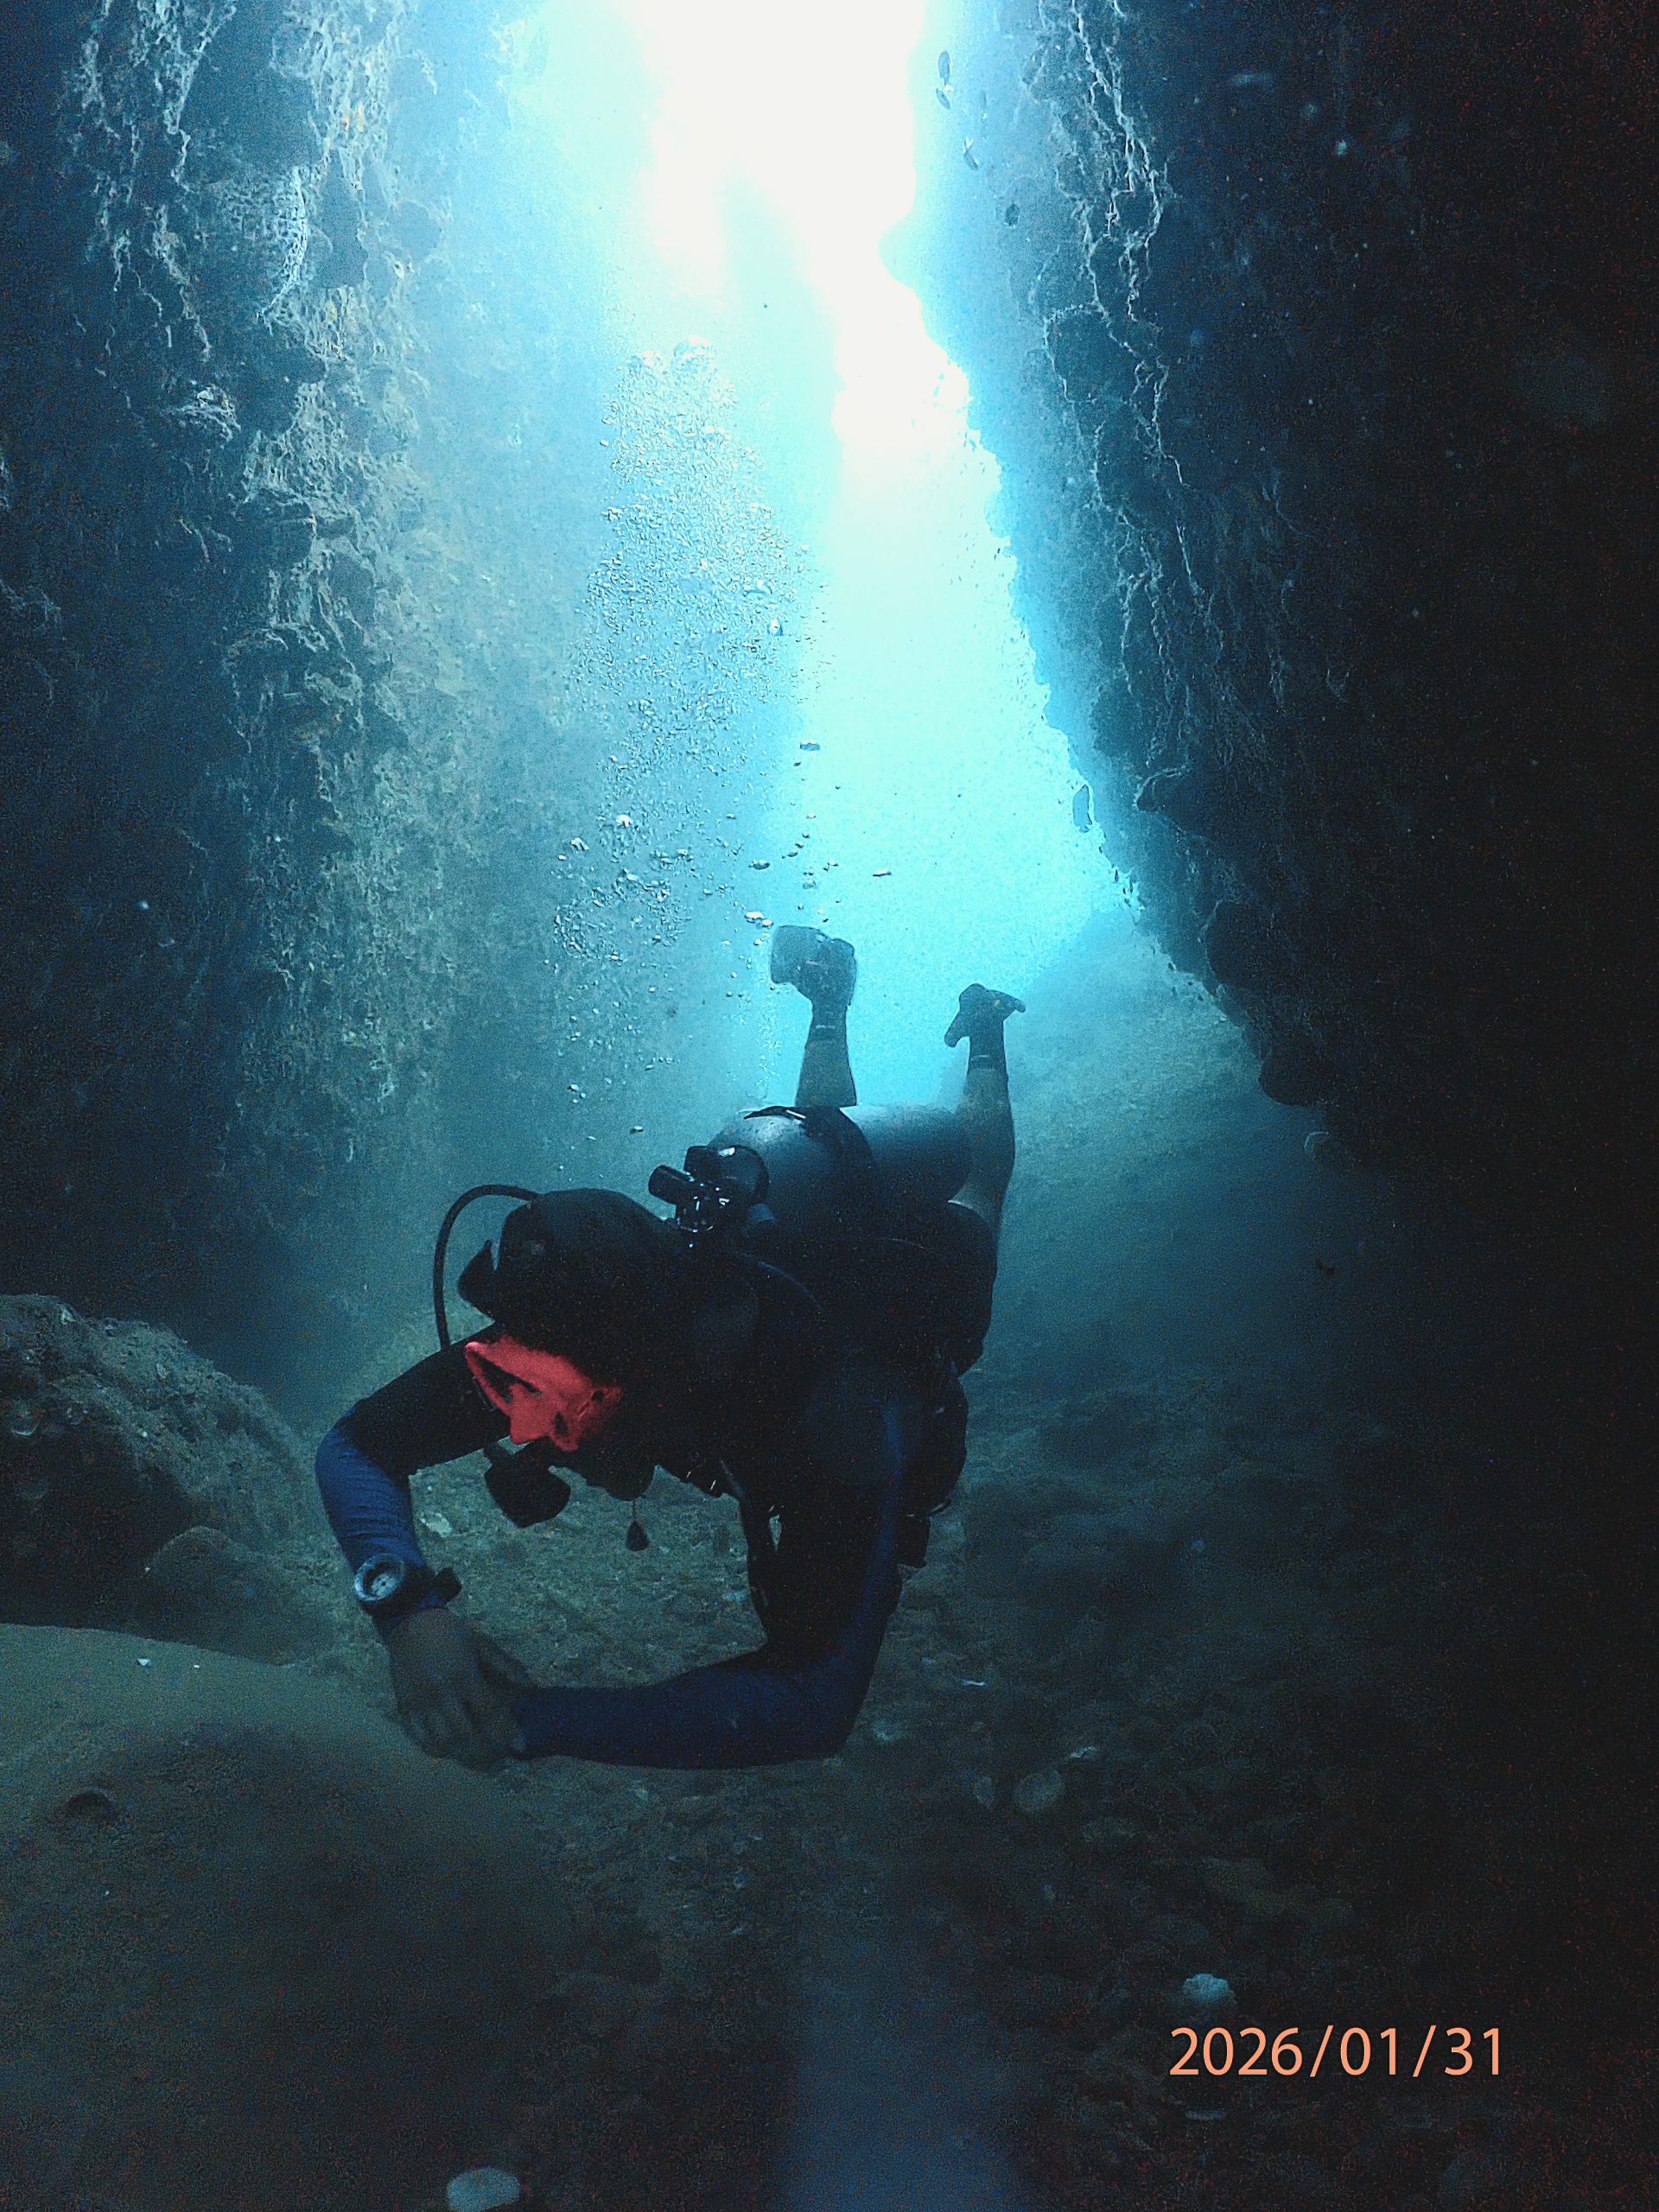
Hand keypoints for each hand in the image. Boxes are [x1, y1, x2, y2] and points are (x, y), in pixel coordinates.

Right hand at [383, 1608, 534, 1767]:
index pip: (489, 1712)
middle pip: (465, 1734)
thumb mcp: (482, 1644)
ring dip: (461, 1755)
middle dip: (485, 1751)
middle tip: (499, 1758)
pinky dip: (433, 1749)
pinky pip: (417, 1737)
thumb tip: (532, 1687)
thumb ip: (506, 1666)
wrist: (409, 1622)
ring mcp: (419, 1703)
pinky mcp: (404, 1707)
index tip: (520, 1746)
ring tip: (477, 1759)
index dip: (506, 1732)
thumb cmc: (450, 1633)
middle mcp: (441, 1693)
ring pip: (441, 1741)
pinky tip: (448, 1751)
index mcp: (463, 1675)